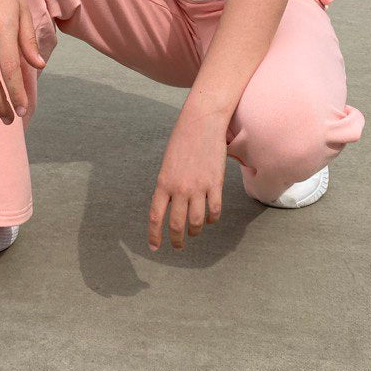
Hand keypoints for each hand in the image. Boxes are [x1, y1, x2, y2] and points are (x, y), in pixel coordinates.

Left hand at [148, 94, 227, 251]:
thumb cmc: (182, 140)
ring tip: (194, 232)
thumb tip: (169, 205)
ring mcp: (198, 187)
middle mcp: (179, 188)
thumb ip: (167, 185)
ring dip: (195, 231)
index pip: (156, 216)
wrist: (201, 123)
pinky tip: (210, 219)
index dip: (155, 235)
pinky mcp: (215, 183)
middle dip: (176, 240)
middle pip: (176, 224)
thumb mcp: (168, 164)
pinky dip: (212, 219)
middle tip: (178, 246)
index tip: (155, 247)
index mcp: (163, 183)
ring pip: (196, 221)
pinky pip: (214, 210)